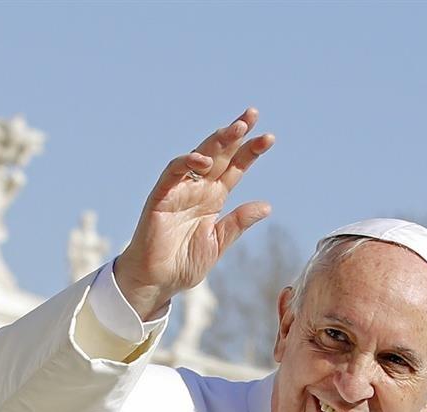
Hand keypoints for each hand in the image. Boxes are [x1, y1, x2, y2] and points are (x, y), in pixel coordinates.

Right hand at [115, 108, 274, 319]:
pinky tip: (203, 161)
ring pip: (198, 157)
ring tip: (235, 130)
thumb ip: (237, 224)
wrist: (156, 281)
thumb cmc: (183, 264)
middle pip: (219, 154)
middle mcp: (197, 190)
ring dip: (215, 141)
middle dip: (235, 134)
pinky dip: (186, 163)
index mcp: (213, 199)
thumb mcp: (217, 243)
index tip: (269, 138)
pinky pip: (172, 173)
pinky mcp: (160, 198)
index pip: (235, 168)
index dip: (250, 152)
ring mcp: (178, 191)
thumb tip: (266, 205)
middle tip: (253, 114)